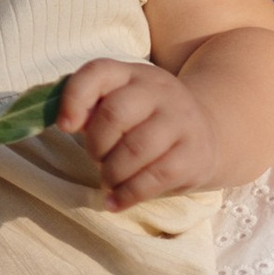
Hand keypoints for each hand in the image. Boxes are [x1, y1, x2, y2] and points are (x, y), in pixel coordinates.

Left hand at [57, 57, 222, 207]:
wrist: (209, 133)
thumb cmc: (147, 121)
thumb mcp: (121, 103)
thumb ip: (91, 108)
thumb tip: (66, 122)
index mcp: (132, 74)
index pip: (98, 72)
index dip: (74, 98)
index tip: (65, 126)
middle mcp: (159, 90)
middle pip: (114, 114)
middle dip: (96, 146)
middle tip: (97, 160)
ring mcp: (180, 121)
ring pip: (135, 149)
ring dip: (111, 173)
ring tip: (109, 180)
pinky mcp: (194, 154)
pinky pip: (154, 178)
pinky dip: (127, 195)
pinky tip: (116, 202)